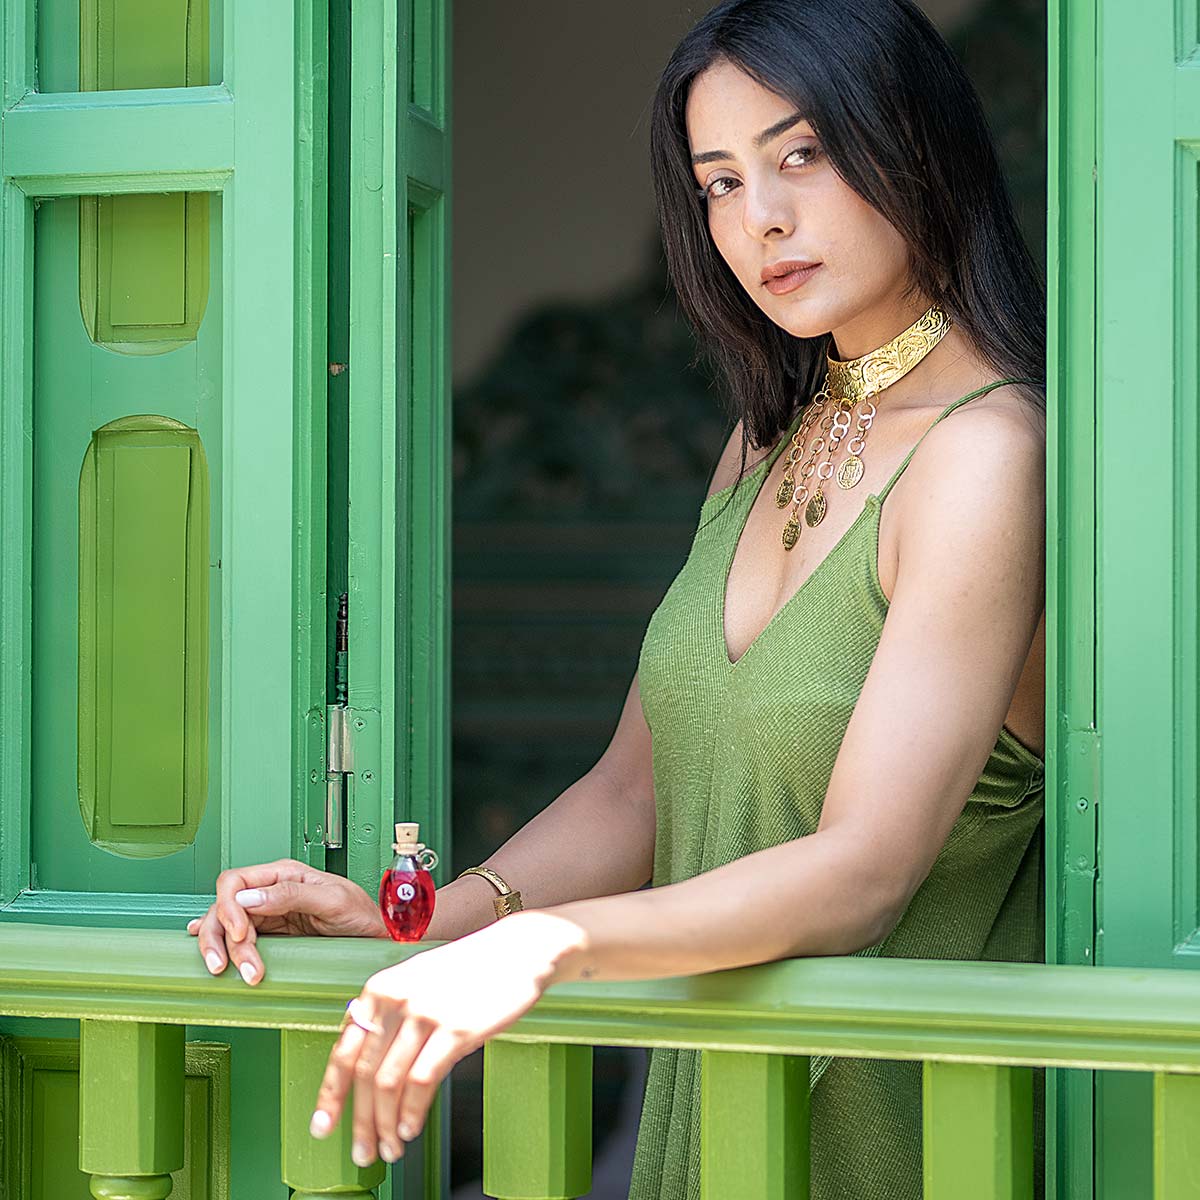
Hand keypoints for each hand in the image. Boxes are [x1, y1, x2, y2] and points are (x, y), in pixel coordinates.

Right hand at [187, 859, 387, 984]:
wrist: (377, 937)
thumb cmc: (363, 913)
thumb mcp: (333, 899)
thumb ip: (292, 894)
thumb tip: (250, 896)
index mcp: (284, 874)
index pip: (235, 881)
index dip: (229, 906)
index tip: (242, 933)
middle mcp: (272, 891)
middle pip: (224, 906)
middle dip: (220, 936)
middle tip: (227, 965)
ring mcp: (270, 914)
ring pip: (227, 926)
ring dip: (223, 950)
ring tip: (235, 973)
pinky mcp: (273, 935)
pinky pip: (239, 938)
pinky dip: (221, 945)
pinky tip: (212, 952)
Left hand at [309, 909, 585, 1165]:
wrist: (517, 951)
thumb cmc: (471, 969)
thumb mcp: (417, 981)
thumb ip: (390, 1016)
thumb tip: (369, 1067)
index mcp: (380, 989)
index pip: (343, 1050)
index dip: (330, 1095)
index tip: (322, 1125)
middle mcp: (396, 1000)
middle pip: (363, 1075)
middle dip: (359, 1122)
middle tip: (362, 1151)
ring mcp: (425, 1014)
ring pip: (388, 1084)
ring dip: (385, 1125)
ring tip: (390, 1147)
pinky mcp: (455, 1029)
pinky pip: (422, 1082)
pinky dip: (413, 1113)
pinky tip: (412, 1128)